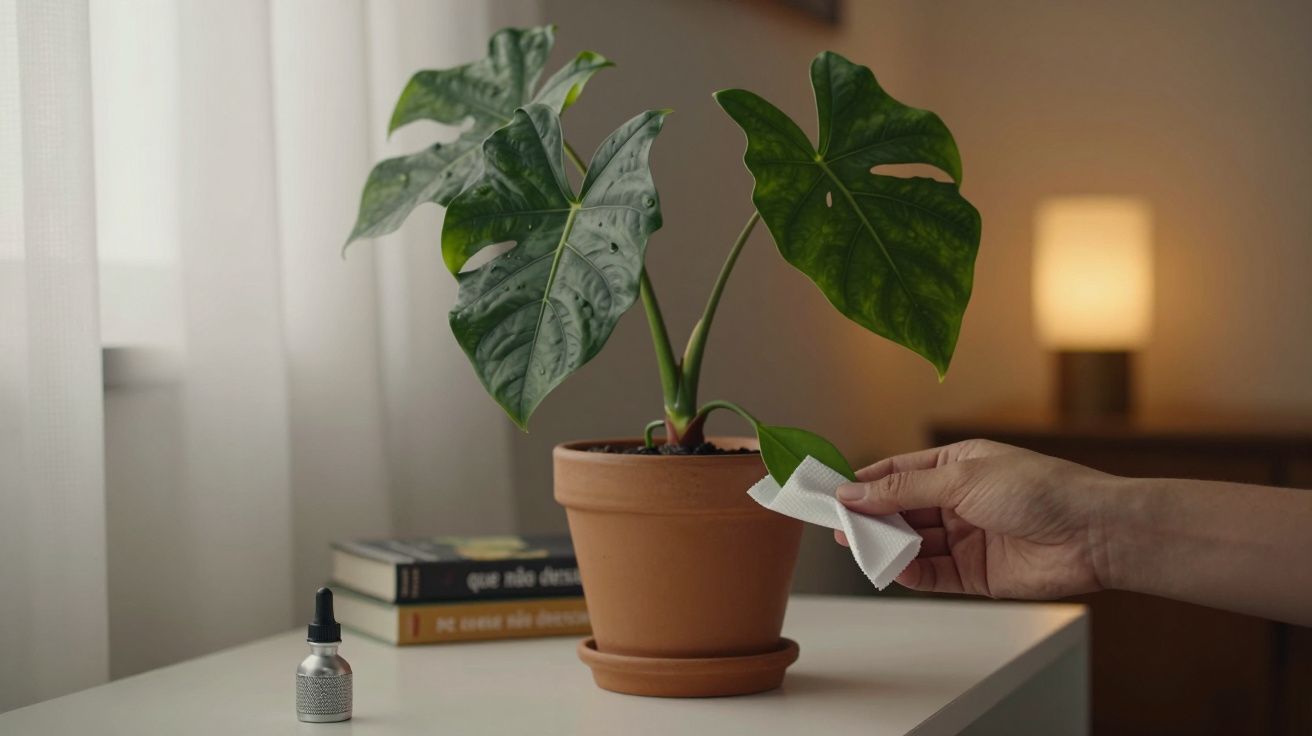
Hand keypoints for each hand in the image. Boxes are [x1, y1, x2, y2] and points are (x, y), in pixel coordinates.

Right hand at [834, 439, 1115, 599]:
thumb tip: (855, 491)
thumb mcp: (961, 478)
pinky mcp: (975, 572)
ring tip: (859, 548)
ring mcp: (966, 537)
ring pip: (911, 543)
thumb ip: (903, 488)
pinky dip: (909, 573)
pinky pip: (931, 573)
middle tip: (837, 527)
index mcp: (957, 465)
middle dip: (869, 518)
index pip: (898, 472)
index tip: (832, 494)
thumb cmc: (1040, 490)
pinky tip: (893, 569)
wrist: (1093, 534)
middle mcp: (959, 500)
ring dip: (886, 546)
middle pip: (900, 510)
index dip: (865, 484)